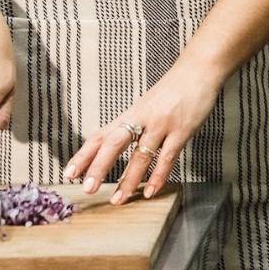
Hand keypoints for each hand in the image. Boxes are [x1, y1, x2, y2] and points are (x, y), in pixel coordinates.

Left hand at [64, 59, 224, 203]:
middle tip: (87, 188)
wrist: (198, 69)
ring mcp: (161, 124)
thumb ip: (133, 124)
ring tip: (118, 200)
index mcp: (130, 114)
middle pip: (114, 143)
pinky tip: (150, 191)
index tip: (69, 173)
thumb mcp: (147, 105)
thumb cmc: (173, 90)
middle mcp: (142, 118)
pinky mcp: (182, 130)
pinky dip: (158, 176)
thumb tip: (114, 145)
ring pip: (140, 155)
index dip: (83, 155)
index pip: (100, 136)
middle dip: (99, 167)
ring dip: (128, 179)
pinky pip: (167, 157)